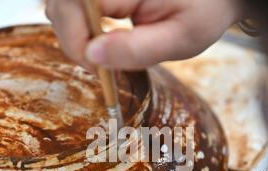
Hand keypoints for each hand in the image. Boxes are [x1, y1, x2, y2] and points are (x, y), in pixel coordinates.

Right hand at [46, 0, 242, 69]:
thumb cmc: (205, 9)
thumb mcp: (180, 39)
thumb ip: (136, 49)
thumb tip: (92, 56)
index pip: (73, 5)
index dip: (75, 41)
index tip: (96, 67)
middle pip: (62, 3)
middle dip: (72, 38)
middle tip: (100, 63)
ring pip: (64, 3)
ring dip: (75, 30)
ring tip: (105, 50)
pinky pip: (77, 2)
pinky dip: (82, 21)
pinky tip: (103, 34)